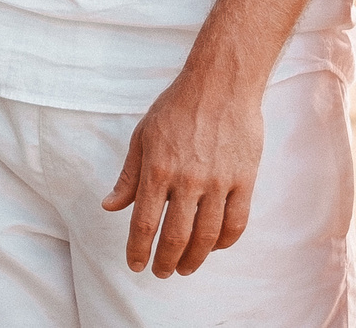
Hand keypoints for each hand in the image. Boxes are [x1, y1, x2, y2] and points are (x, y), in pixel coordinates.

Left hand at [101, 63, 264, 278]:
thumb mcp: (143, 135)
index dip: (138, 251)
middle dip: (166, 262)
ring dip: (194, 260)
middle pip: (176, 238)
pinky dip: (224, 242)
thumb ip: (129, 176)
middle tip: (162, 272)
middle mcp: (188, 180)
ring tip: (185, 268)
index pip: (145, 224)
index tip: (136, 266)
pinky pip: (236, 223)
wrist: (222, 82)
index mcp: (158, 169)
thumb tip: (111, 206)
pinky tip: (215, 246)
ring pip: (207, 237)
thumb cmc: (178, 106)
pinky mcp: (245, 179)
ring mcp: (219, 182)